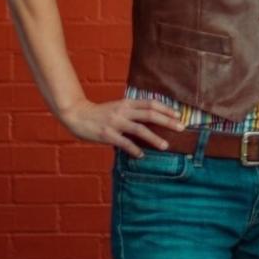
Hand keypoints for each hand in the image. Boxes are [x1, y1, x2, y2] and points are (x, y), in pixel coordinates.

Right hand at [58, 98, 183, 157]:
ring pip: (139, 129)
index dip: (166, 108)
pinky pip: (124, 143)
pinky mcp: (107, 134)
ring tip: (166, 145)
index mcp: (127, 103)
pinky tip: (142, 155)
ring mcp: (115, 122)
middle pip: (150, 114)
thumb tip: (154, 116)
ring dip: (154, 138)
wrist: (77, 115)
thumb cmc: (100, 113)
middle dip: (167, 121)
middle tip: (181, 128)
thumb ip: (133, 110)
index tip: (179, 115)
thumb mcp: (118, 107)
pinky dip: (134, 149)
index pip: (151, 103)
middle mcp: (123, 111)